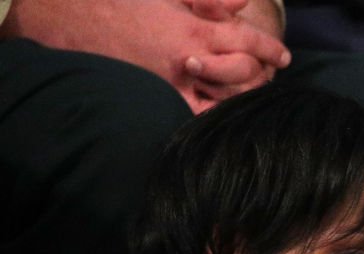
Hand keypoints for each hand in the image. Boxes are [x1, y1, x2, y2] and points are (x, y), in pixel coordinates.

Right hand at [5, 0, 289, 112]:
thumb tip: (242, 1)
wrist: (65, 20)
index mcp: (194, 30)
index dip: (271, 49)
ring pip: (225, 102)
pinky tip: (221, 111)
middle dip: (263, 75)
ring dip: (242, 97)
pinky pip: (194, 118)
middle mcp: (190, 63)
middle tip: (270, 74)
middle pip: (247, 76)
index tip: (284, 57)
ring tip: (251, 93)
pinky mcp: (158, 102)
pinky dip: (213, 116)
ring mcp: (174, 87)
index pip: (248, 41)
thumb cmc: (115, 1)